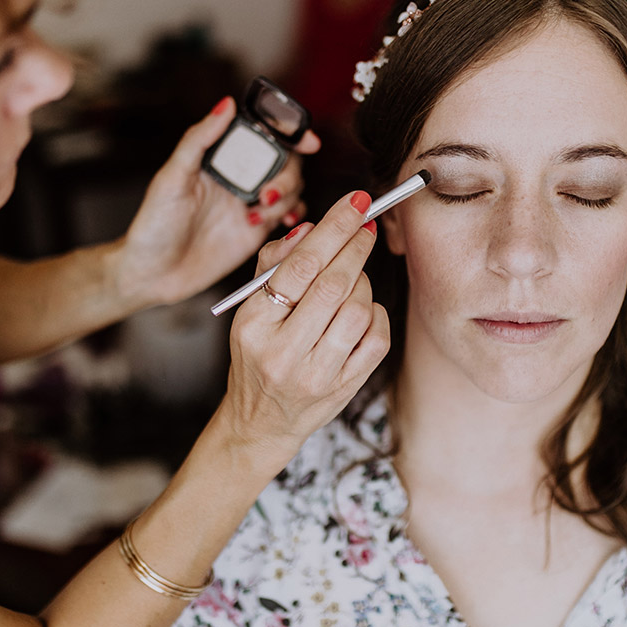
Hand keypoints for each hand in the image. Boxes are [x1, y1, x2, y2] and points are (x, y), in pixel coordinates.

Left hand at [113, 97, 319, 307]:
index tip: (307, 141)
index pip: (263, 136)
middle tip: (266, 195)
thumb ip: (199, 140)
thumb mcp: (172, 178)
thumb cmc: (154, 224)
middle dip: (287, 176)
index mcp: (221, 158)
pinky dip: (294, 218)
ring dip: (285, 200)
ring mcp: (250, 204)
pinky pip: (289, 218)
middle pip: (286, 163)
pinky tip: (282, 225)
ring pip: (292, 190)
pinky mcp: (257, 231)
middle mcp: (240, 178)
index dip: (291, 133)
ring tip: (254, 217)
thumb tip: (226, 104)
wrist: (153, 273)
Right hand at [216, 191, 389, 470]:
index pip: (297, 267)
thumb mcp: (249, 311)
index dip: (333, 229)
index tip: (357, 204)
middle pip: (332, 285)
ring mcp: (317, 375)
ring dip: (364, 283)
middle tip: (366, 226)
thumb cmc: (257, 354)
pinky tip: (363, 310)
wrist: (261, 422)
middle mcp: (283, 353)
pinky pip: (376, 338)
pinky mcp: (344, 389)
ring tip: (354, 277)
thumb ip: (273, 265)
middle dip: (356, 247)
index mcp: (253, 326)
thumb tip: (310, 228)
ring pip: (358, 310)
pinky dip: (377, 314)